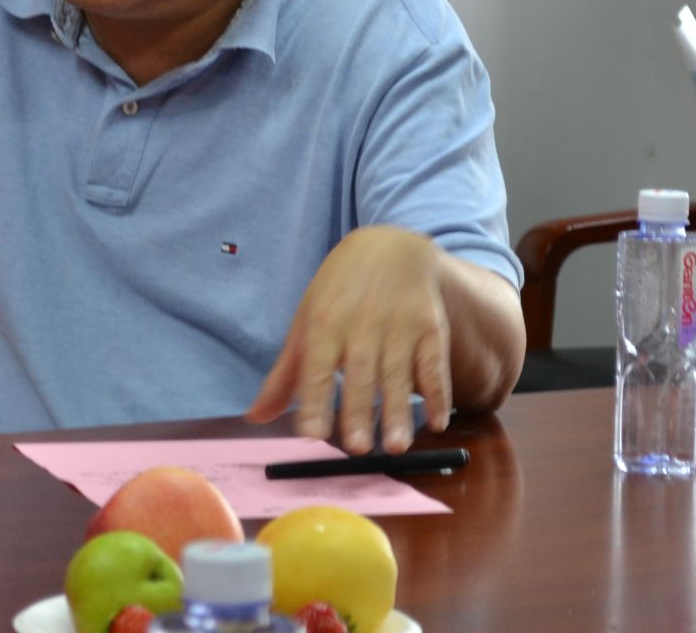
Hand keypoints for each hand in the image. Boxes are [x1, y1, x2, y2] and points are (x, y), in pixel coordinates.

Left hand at [245, 226, 450, 454]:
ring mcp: (399, 325)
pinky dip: (438, 394)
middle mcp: (361, 325)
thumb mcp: (307, 321)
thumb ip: (287, 373)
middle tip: (357, 449)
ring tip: (395, 446)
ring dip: (398, 412)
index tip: (311, 435)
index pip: (316, 368)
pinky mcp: (430, 326)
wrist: (390, 246)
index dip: (313, 401)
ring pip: (398, 374)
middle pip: (359, 374)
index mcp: (324, 323)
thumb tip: (257, 418)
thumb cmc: (339, 292)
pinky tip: (437, 422)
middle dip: (358, 412)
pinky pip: (435, 364)